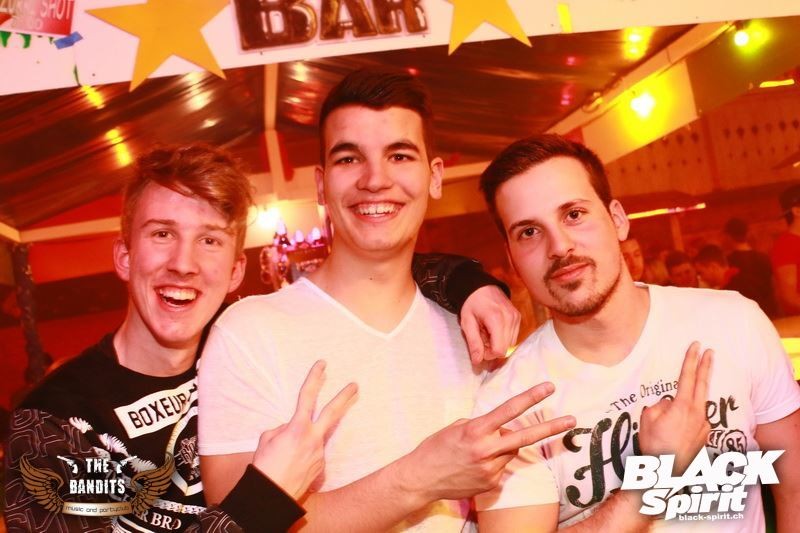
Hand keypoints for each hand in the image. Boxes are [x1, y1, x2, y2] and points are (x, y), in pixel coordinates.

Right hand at [252, 360, 357, 497]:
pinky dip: (303, 454)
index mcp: (297, 427)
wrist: (271, 496)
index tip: (323, 364)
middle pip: (333, 412)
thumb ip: (282, 428)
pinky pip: (312, 453)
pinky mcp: (321, 466)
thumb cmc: (265, 466)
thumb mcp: (267, 439)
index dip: (314, 378)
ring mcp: (319, 453)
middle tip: (355, 385)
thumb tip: (290, 429)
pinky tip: (292, 465)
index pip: (307, 396)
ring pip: (316, 437)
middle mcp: (313, 438)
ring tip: (287, 454)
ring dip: (305, 440)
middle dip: (344, 397)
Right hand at [399, 382, 574, 500]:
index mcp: (476, 430)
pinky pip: (500, 467)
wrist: (421, 479)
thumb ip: (481, 426)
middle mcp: (486, 449)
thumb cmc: (435, 449)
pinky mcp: (491, 483)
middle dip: (550, 427)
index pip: (509, 410)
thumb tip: (500, 430)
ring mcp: (490, 469)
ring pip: (510, 451)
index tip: (548, 388)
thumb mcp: (455, 428)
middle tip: (572, 420)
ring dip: (502, 447)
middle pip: (525, 436)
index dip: (530, 397)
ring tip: (477, 451)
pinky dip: (492, 463)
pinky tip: (473, 466)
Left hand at [460, 285, 520, 364]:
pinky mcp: (518, 317)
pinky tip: (494, 331)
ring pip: (511, 344)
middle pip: (506, 349)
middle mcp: (510, 318)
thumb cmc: (471, 304)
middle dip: (493, 350)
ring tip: (488, 334)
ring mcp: (516, 317)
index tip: (480, 347)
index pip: (499, 350)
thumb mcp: (467, 323)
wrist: (481, 287)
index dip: (489, 354)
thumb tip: (477, 362)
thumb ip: (473, 342)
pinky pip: (514, 337)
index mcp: (496, 319)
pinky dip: (504, 338)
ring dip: (499, 344)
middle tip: (482, 339)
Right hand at [638, 341, 712, 472]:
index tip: (696, 346)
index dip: (691, 360)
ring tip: (673, 415)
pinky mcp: (705, 436)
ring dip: (691, 398)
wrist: (666, 472)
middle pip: (703, 384)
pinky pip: (695, 419)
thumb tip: (670, 403)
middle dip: (706, 366)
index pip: (687, 377)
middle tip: (710, 351)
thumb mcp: (648, 419)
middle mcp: (697, 414)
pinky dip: (687, 418)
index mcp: (682, 407)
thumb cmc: (653, 445)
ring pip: (697, 404)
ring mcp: (704, 425)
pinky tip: (675, 431)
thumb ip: (661, 405)